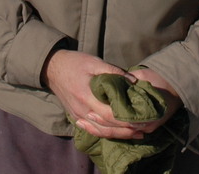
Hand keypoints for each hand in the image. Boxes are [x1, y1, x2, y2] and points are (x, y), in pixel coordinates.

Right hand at [43, 50, 176, 139]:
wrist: (52, 68)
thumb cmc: (75, 62)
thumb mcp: (95, 62)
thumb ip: (114, 72)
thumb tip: (133, 81)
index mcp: (86, 96)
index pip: (110, 115)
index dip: (127, 120)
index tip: (143, 120)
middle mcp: (82, 110)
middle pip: (107, 127)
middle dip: (127, 130)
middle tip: (145, 129)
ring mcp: (77, 116)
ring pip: (100, 131)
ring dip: (118, 134)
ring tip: (136, 134)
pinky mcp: (75, 116)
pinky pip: (92, 129)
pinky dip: (105, 133)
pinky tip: (117, 133)